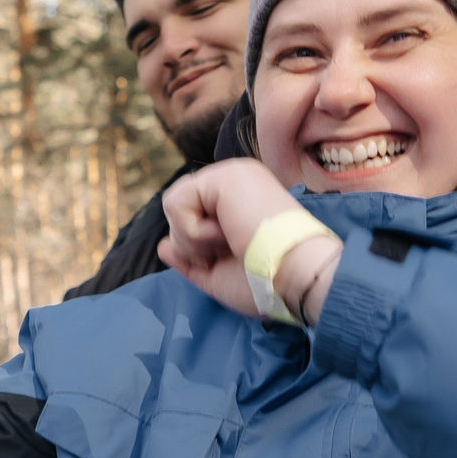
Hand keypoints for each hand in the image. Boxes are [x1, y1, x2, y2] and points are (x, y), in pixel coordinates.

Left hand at [157, 160, 341, 324]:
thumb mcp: (220, 275)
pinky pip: (175, 203)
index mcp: (240, 200)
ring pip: (173, 206)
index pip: (191, 218)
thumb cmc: (268, 282)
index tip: (232, 260)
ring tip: (228, 243)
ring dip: (192, 239)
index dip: (197, 250)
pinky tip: (225, 234)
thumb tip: (162, 246)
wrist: (293, 277)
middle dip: (192, 246)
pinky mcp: (223, 177)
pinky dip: (193, 231)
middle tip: (229, 253)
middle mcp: (236, 182)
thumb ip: (190, 260)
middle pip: (178, 212)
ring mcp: (231, 175)